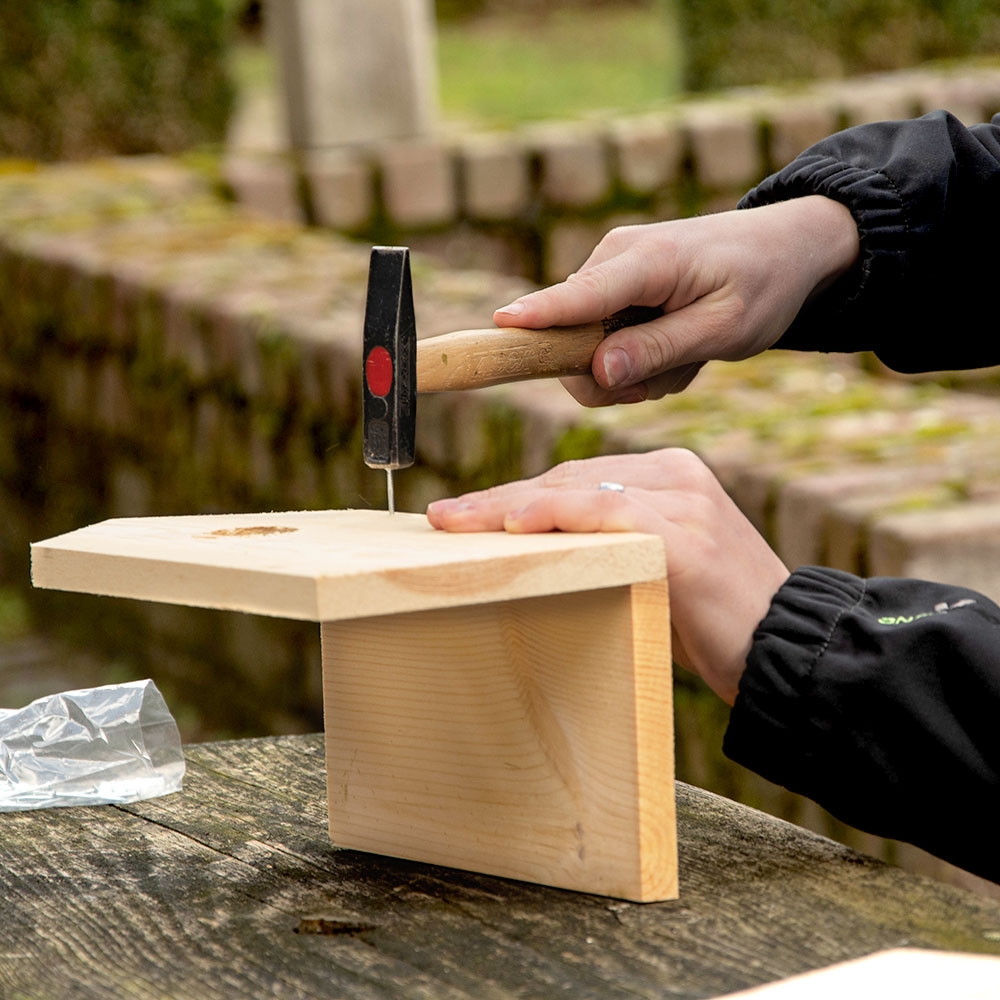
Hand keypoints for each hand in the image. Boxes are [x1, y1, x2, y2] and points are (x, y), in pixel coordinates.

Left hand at [426, 450, 789, 704]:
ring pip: (576, 489)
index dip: (518, 495)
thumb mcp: (656, 569)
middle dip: (500, 500)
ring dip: (508, 507)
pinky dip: (553, 516)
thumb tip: (537, 552)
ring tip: (456, 524)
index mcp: (671, 476)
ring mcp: (683, 500)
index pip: (576, 478)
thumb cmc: (715, 622)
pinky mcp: (685, 535)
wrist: (787, 651)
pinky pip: (604, 513)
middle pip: (567, 477)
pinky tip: (512, 526)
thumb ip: (609, 545)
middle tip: (445, 517)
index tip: (468, 513)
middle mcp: (677, 475)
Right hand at [494, 197, 858, 405]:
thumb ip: (661, 349)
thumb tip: (598, 372)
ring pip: (587, 352)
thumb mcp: (725, 328)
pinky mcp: (611, 291)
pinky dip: (641, 358)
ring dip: (636, 370)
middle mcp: (613, 261)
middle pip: (572, 341)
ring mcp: (609, 275)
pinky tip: (678, 345)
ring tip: (686, 353)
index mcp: (645, 261)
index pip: (579, 296)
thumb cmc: (763, 283)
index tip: (497, 326)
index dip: (538, 316)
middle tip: (676, 372)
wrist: (786, 249)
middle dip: (616, 375)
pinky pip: (601, 344)